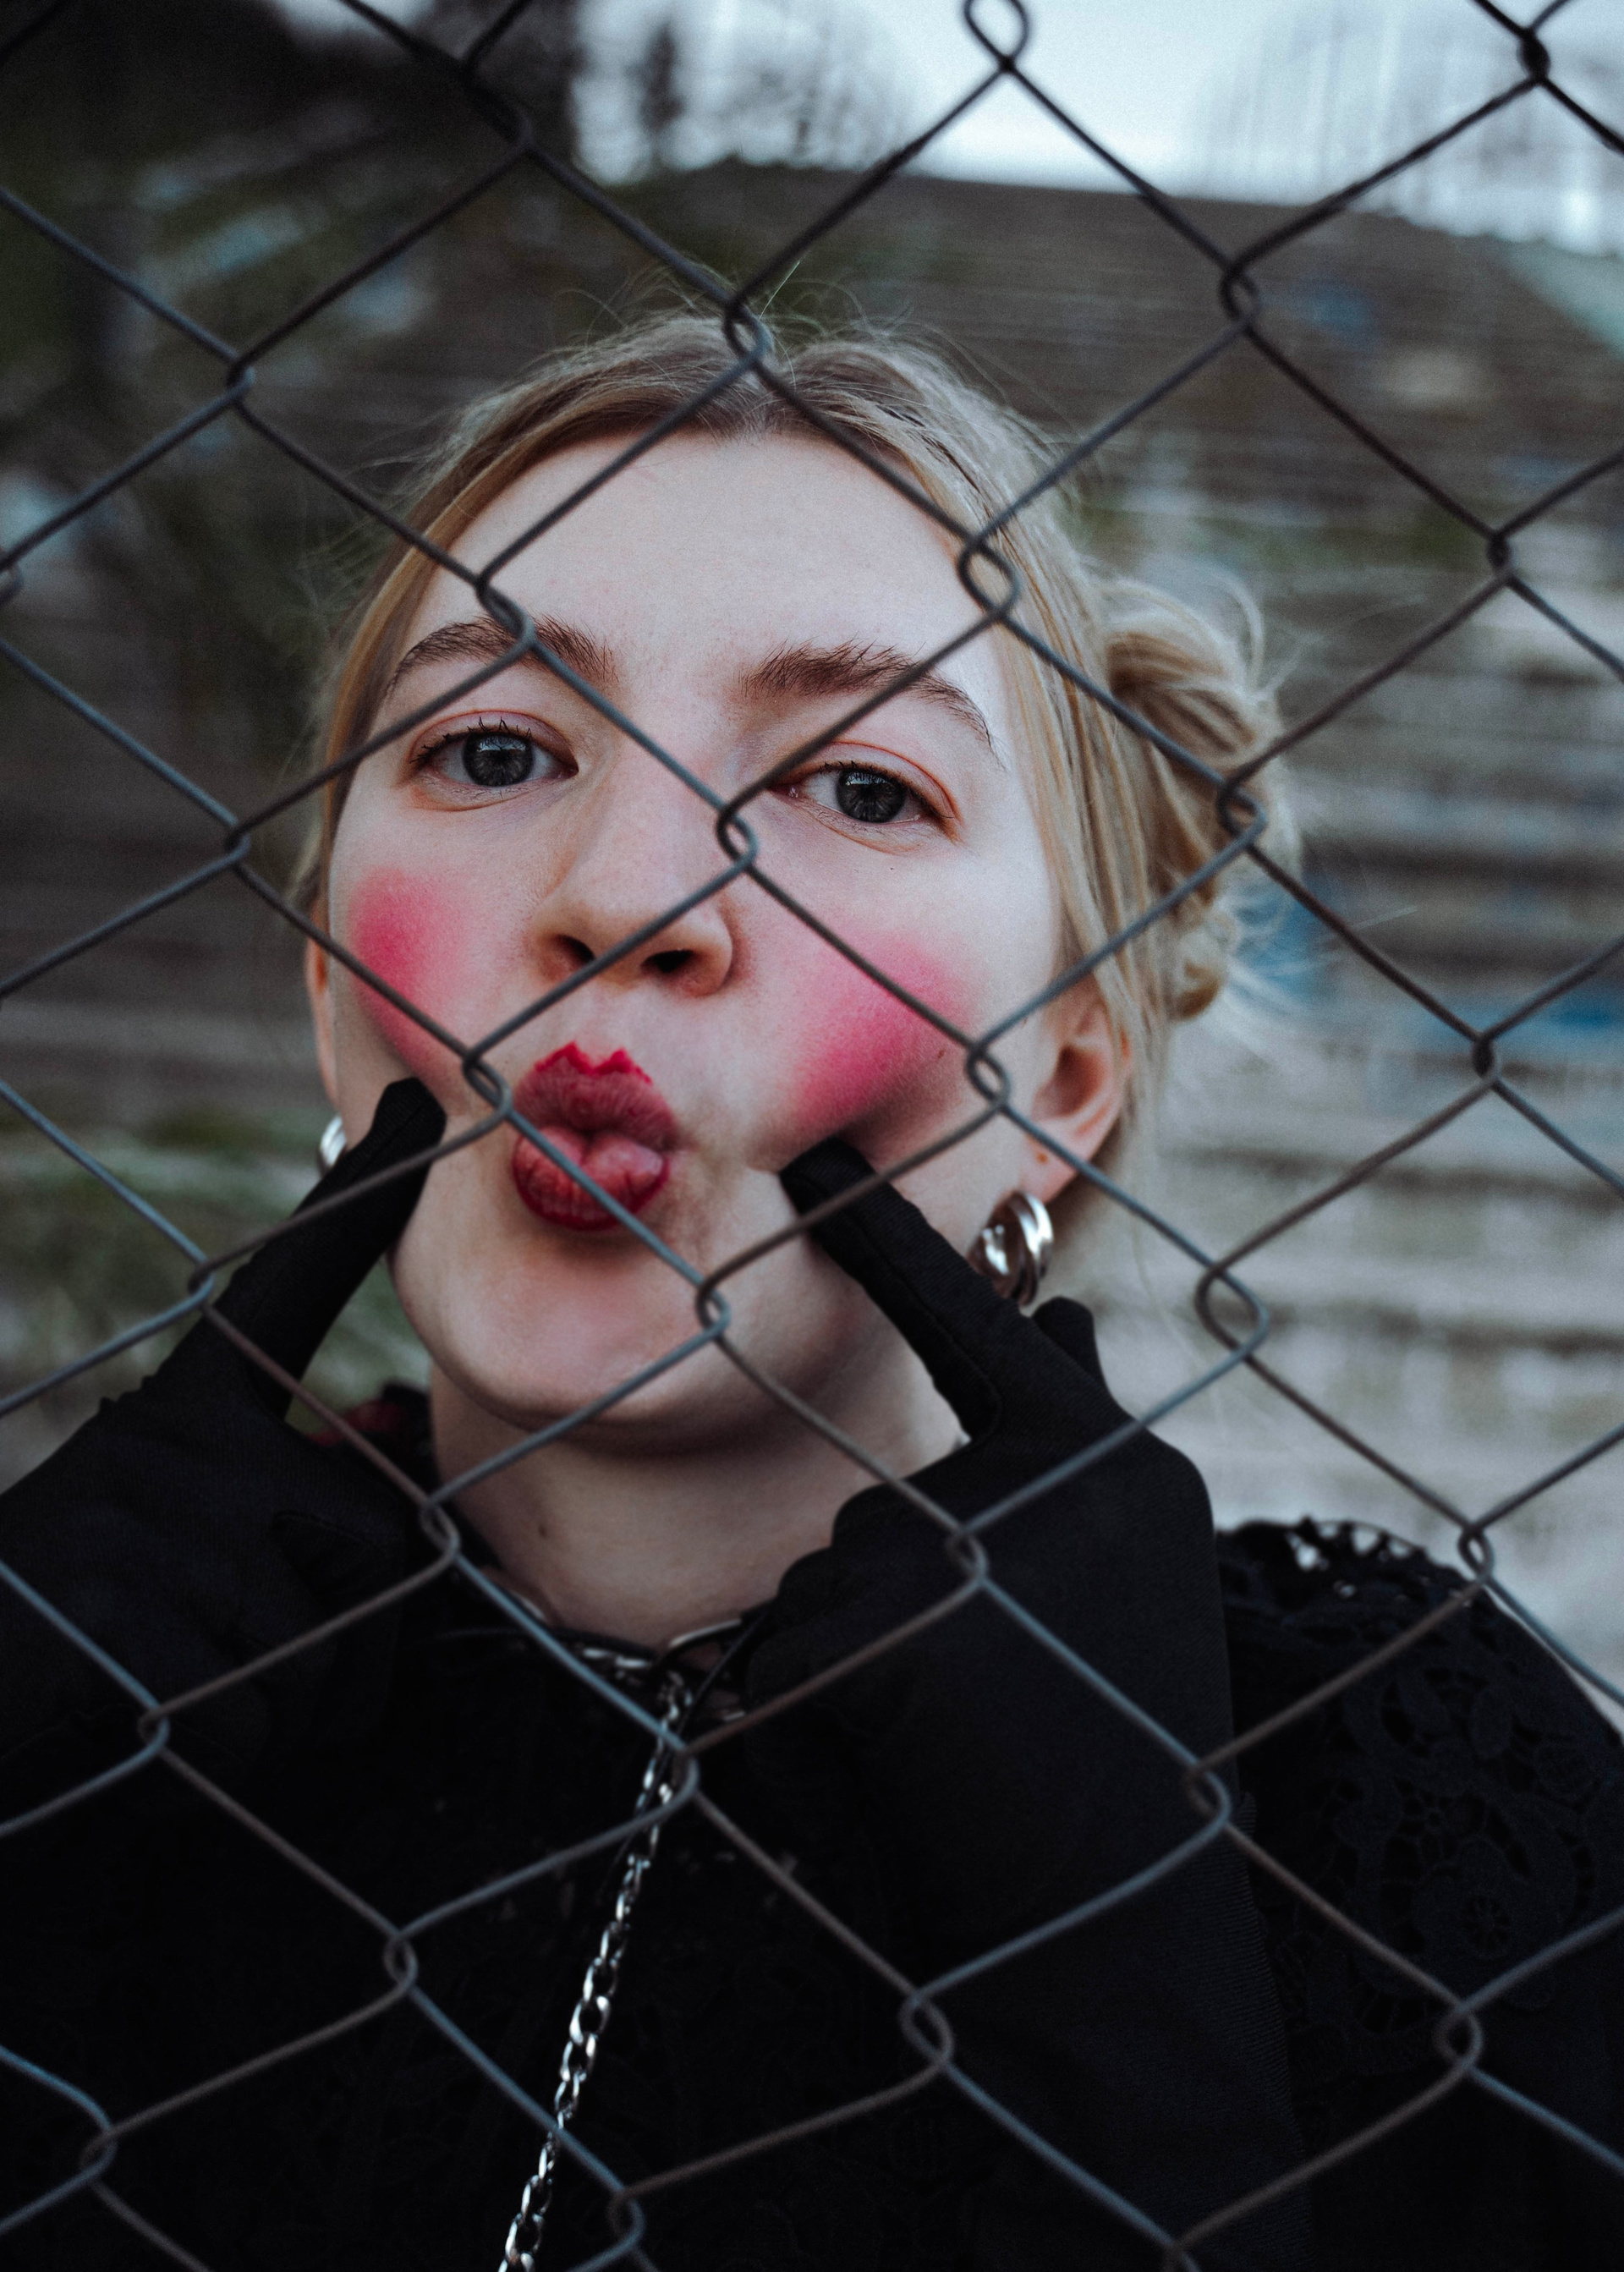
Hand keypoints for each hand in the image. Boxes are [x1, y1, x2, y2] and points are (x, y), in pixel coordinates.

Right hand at [0, 1079, 445, 1815]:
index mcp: (183, 1419)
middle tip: (244, 1673)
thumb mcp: (174, 1556)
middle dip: (351, 1642)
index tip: (418, 1111)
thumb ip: (273, 1532)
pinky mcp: (134, 1613)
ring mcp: (157, 1520)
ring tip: (169, 1694)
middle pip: (377, 1542)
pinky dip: (220, 1763)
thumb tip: (408, 1554)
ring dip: (280, 1717)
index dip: (356, 1207)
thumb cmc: (76, 1642)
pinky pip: (259, 1720)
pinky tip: (135, 1729)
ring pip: (328, 1646)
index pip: (284, 1293)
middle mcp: (178, 1446)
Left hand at [745, 1138, 1306, 2269]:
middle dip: (898, 1613)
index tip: (808, 1149)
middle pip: (878, 1502)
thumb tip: (1069, 1313)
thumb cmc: (1109, 1783)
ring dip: (855, 1673)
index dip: (884, 1233)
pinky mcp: (883, 1632)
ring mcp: (966, 1547)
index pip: (980, 1325)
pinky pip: (779, 1664)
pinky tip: (908, 1787)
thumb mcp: (1109, 1590)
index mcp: (1115, 1464)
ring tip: (963, 1759)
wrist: (1121, 1968)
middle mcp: (1053, 1479)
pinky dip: (809, 1734)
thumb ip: (1064, 1461)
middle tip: (996, 1720)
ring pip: (823, 1582)